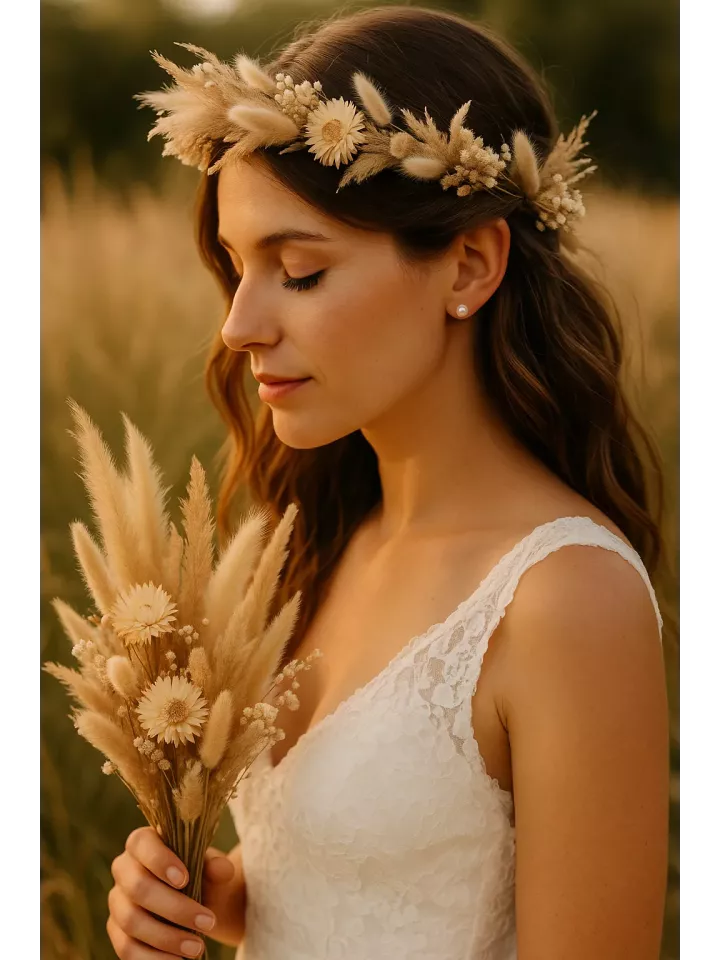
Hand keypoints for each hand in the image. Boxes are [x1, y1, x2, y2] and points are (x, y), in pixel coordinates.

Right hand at [107, 826, 242, 957]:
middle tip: (208, 922)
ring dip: (167, 938)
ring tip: (198, 948)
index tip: (186, 880)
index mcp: (142, 843)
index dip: (159, 860)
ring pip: (132, 921)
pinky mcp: (116, 931)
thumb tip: (223, 869)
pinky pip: (126, 949)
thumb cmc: (200, 874)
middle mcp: (123, 869)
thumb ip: (216, 865)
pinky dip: (153, 958)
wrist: (198, 900)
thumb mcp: (211, 867)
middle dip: (174, 908)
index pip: (140, 843)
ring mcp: (117, 902)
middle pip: (137, 888)